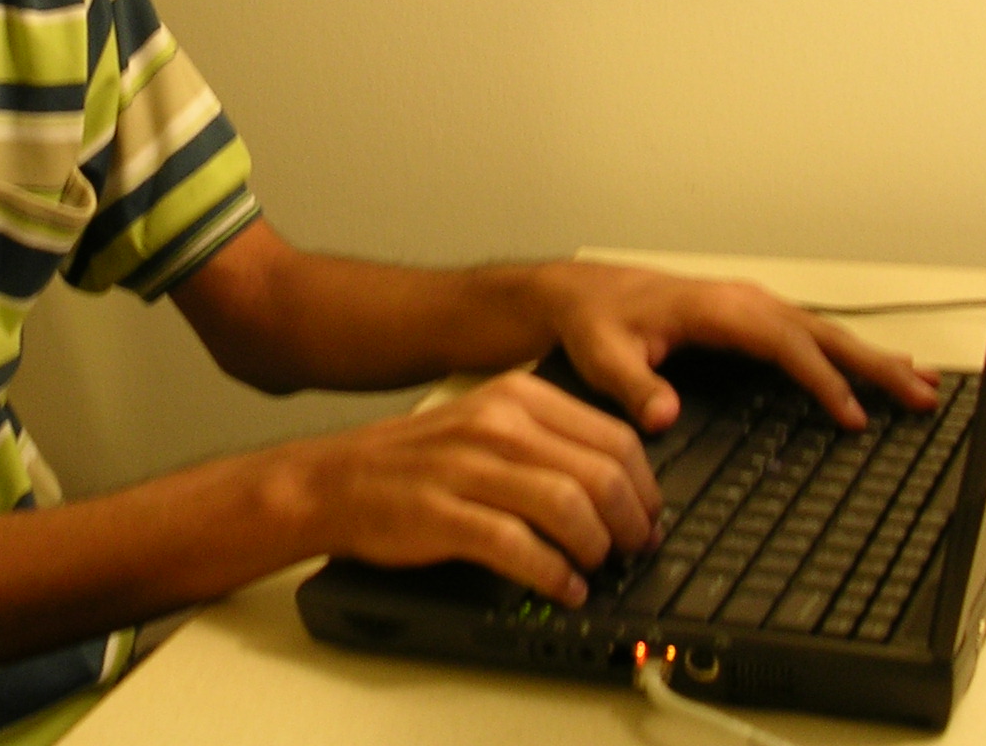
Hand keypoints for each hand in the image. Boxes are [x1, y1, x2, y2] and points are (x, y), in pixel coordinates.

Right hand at [281, 370, 663, 605]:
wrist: (335, 479)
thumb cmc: (416, 460)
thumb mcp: (486, 423)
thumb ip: (547, 440)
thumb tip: (620, 482)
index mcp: (516, 396)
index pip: (614, 436)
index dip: (645, 486)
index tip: (650, 516)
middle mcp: (496, 424)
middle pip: (600, 473)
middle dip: (631, 522)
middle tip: (633, 549)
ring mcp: (468, 468)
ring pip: (568, 507)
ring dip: (596, 550)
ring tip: (595, 569)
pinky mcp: (443, 514)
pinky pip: (519, 548)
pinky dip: (553, 575)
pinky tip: (563, 589)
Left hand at [535, 262, 940, 431]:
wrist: (583, 296)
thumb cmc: (595, 322)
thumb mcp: (603, 356)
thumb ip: (632, 386)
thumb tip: (664, 414)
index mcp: (717, 310)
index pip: (784, 344)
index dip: (822, 379)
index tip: (853, 415)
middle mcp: (743, 303)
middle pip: (823, 333)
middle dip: (875, 365)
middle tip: (922, 398)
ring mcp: (751, 308)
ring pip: (826, 332)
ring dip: (874, 358)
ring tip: (923, 385)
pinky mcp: (752, 319)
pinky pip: (812, 335)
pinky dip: (851, 352)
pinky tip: (878, 369)